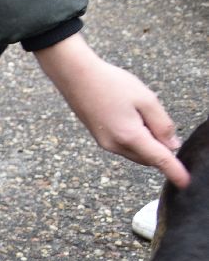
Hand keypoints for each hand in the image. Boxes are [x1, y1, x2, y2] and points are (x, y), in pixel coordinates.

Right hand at [34, 33, 188, 187]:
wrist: (76, 76)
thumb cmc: (110, 83)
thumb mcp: (146, 99)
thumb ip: (162, 124)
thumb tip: (171, 145)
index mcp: (129, 136)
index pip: (159, 159)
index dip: (174, 171)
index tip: (185, 184)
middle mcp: (115, 145)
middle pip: (148, 157)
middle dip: (160, 148)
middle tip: (157, 119)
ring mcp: (105, 143)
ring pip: (136, 152)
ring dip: (147, 142)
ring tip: (139, 111)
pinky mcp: (99, 137)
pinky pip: (124, 146)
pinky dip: (135, 139)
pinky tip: (130, 115)